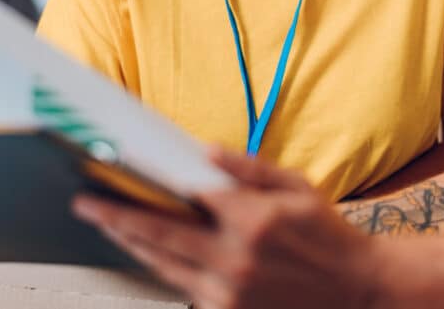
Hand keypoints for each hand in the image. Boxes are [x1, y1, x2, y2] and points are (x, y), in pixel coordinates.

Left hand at [73, 148, 387, 308]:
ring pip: (163, 266)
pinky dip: (162, 270)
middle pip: (158, 236)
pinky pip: (183, 290)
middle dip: (115, 218)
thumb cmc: (328, 235)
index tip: (108, 177)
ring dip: (131, 245)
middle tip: (86, 206)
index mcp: (251, 219)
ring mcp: (229, 292)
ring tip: (107, 226)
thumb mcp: (297, 187)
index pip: (180, 198)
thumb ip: (249, 168)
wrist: (357, 292)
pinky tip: (148, 253)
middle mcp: (234, 258)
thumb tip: (206, 151)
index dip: (138, 187)